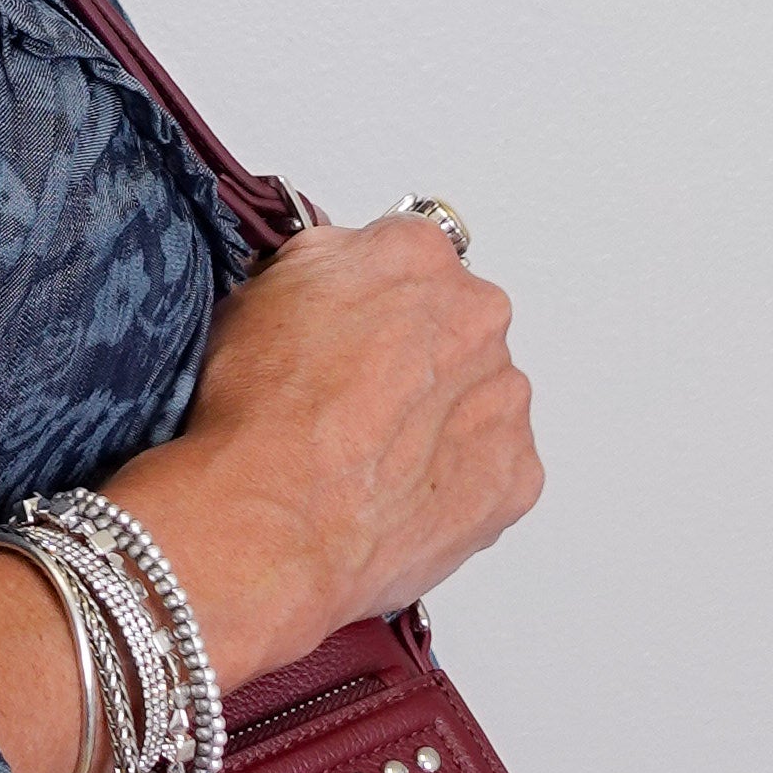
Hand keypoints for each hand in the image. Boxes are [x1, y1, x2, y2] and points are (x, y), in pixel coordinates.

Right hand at [107, 210, 542, 701]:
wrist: (272, 517)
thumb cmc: (256, 412)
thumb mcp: (257, 291)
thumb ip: (324, 264)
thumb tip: (340, 271)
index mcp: (414, 255)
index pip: (410, 257)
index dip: (376, 299)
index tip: (357, 331)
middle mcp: (476, 314)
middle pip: (457, 324)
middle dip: (419, 356)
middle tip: (358, 402)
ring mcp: (504, 396)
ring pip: (480, 396)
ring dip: (442, 418)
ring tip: (374, 458)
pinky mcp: (516, 473)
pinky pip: (493, 467)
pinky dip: (456, 479)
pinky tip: (398, 493)